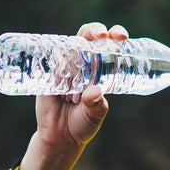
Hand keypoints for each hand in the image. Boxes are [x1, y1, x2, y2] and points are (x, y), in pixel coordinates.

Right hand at [16, 23, 128, 169]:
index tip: (122, 36)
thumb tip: (95, 91)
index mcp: (98, 69)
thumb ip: (96, 105)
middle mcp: (81, 65)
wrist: (60, 138)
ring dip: (75, 47)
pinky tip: (60, 68)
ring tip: (81, 59)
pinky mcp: (48, 77)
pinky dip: (54, 62)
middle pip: (86, 38)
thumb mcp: (95, 116)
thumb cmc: (83, 124)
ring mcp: (63, 69)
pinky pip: (49, 63)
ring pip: (68, 48)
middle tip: (102, 35)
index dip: (113, 35)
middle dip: (94, 30)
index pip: (106, 45)